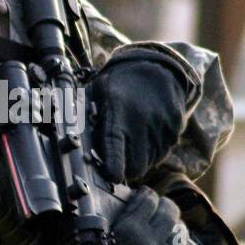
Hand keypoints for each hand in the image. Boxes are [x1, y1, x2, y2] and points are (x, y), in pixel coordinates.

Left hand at [86, 47, 196, 183]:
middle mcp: (143, 120)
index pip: (115, 142)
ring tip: (133, 139)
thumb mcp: (97, 92)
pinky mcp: (176, 129)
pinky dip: (153, 150)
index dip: (114, 163)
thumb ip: (84, 116)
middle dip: (126, 169)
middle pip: (136, 165)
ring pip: (150, 162)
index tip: (112, 177)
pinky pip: (163, 152)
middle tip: (117, 160)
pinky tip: (146, 134)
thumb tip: (69, 141)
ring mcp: (162, 126)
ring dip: (140, 158)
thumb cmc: (119, 83)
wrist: (157, 67)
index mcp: (119, 110)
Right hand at [109, 187, 192, 244]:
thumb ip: (117, 220)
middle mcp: (151, 242)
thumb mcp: (99, 236)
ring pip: (181, 234)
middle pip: (170, 213)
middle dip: (166, 206)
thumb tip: (130, 205)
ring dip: (176, 228)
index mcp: (131, 229)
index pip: (149, 201)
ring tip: (171, 227)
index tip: (146, 195)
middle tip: (161, 207)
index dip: (148, 195)